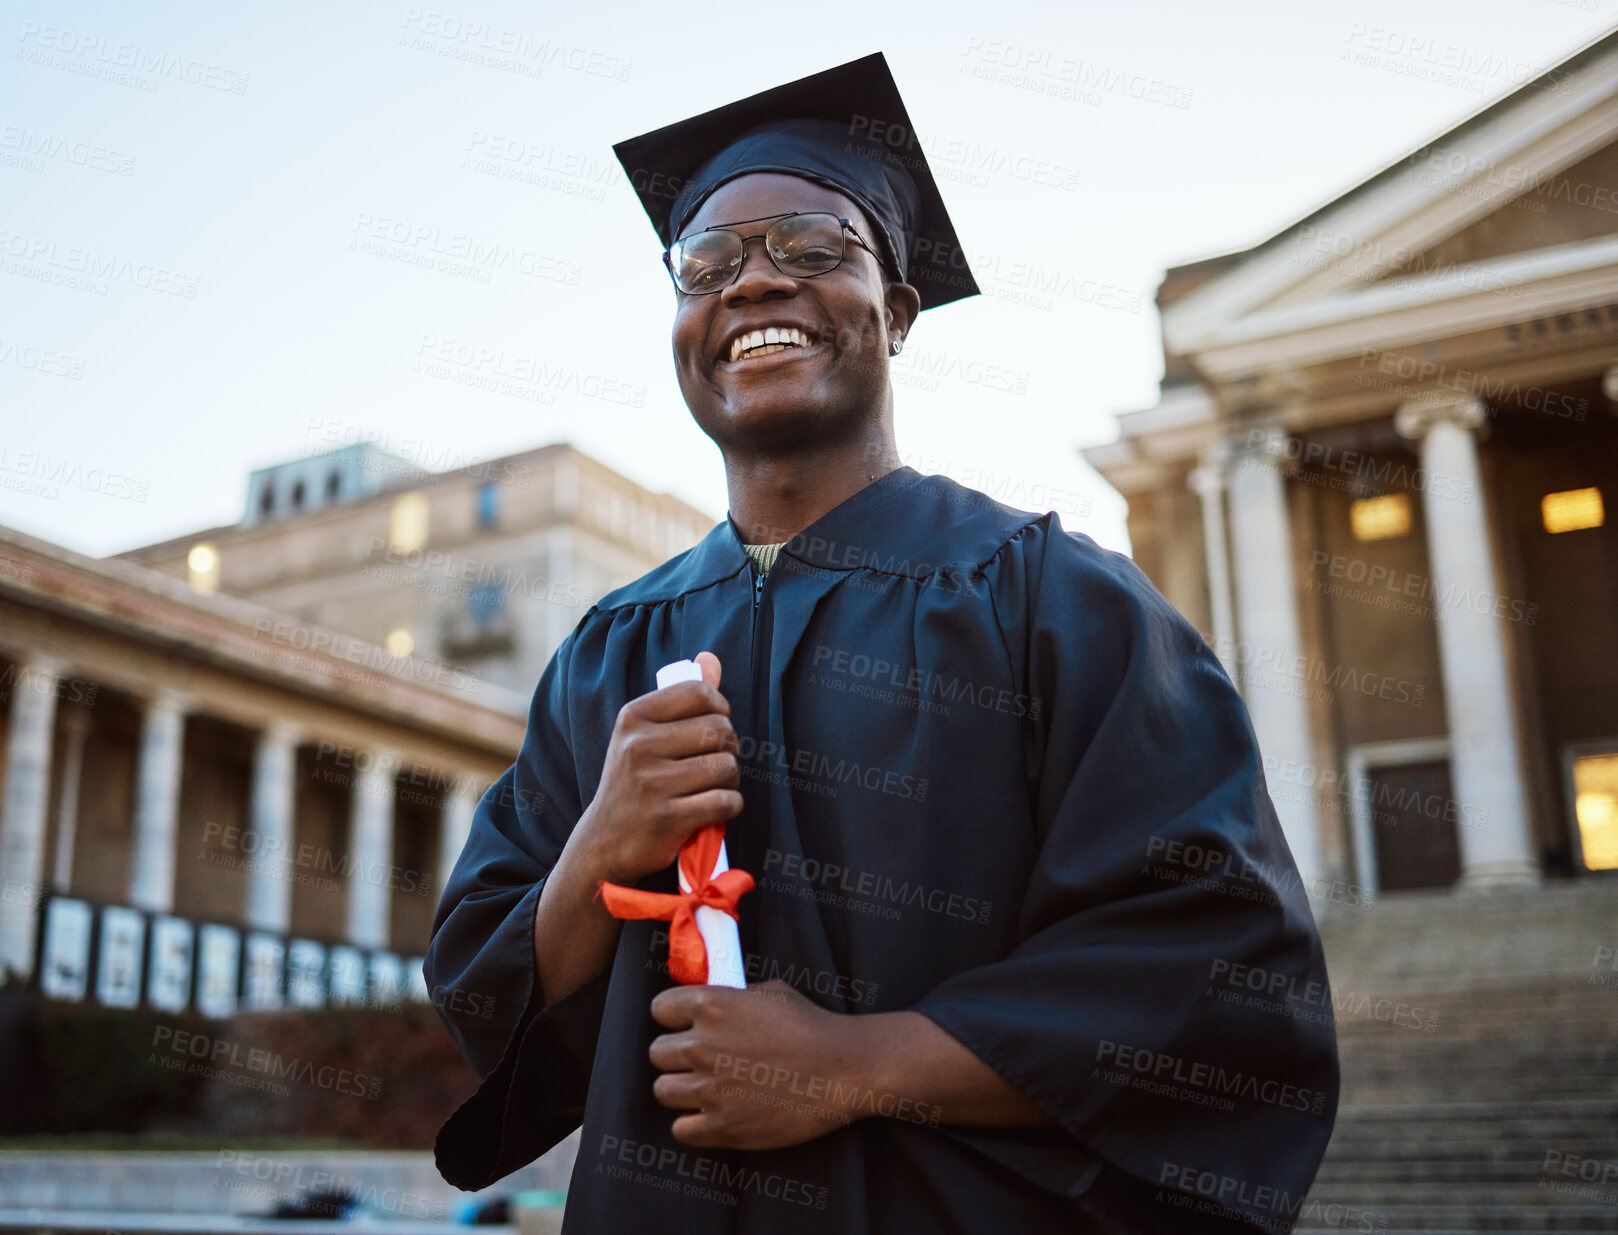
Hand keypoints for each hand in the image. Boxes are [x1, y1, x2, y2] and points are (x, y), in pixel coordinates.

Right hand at [580, 651, 742, 885]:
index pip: (700, 692)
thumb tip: (710, 659)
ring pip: (726, 767)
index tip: (714, 727)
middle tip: (714, 763)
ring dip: (729, 780)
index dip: (720, 709)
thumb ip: (682, 697)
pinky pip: (725, 802)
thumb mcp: (644, 734)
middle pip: (720, 730)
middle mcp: (638, 746)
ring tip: (710, 787)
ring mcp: (651, 783)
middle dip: (728, 748)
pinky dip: (729, 806)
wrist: (604, 842)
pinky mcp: (667, 819)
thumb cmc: (634, 781)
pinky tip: (712, 809)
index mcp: (633, 718)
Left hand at [648, 981, 892, 1150]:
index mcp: (711, 1005)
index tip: (686, 1026)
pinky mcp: (722, 1126)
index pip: (660, 1009)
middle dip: (677, 1055)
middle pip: (657, 1053)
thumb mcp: (770, 992)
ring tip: (707, 1088)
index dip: (674, 1017)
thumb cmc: (811, 1026)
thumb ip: (732, 999)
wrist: (843, 1069)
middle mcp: (702, 1045)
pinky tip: (714, 1114)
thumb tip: (711, 1006)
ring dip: (682, 1089)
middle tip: (702, 1060)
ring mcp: (709, 1089)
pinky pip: (680, 1129)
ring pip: (662, 1090)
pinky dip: (693, 1124)